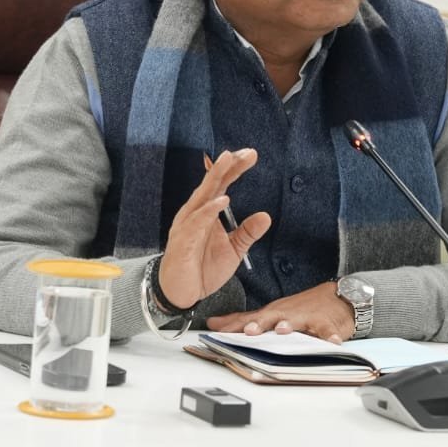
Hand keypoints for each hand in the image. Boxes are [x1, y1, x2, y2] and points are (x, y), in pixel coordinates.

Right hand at [156, 148, 269, 310]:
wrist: (180, 294)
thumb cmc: (202, 268)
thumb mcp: (233, 250)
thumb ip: (247, 232)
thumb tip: (266, 216)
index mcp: (207, 212)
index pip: (221, 184)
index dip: (234, 169)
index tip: (251, 155)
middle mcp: (195, 213)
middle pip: (212, 184)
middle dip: (227, 166)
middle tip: (246, 152)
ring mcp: (187, 225)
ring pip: (202, 196)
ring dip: (215, 178)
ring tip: (228, 161)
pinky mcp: (183, 241)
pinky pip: (196, 222)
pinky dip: (208, 210)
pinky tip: (222, 200)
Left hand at [206, 282, 355, 344]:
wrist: (339, 297)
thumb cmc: (303, 307)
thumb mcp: (272, 312)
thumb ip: (244, 320)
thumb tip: (214, 323)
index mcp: (273, 313)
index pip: (249, 319)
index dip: (233, 326)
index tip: (217, 330)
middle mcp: (287, 314)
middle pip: (270, 317)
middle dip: (259, 324)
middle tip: (249, 331)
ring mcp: (307, 317)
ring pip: (297, 321)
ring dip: (290, 325)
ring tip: (283, 330)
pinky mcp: (327, 323)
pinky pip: (328, 332)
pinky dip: (330, 337)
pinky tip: (332, 342)